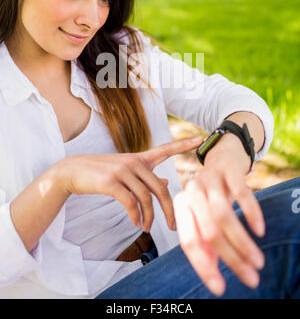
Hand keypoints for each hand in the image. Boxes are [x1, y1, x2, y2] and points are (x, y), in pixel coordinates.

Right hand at [57, 135, 203, 232]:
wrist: (72, 171)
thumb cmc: (101, 173)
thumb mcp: (125, 170)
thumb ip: (146, 176)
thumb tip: (167, 181)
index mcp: (139, 158)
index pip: (165, 149)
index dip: (183, 144)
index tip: (201, 138)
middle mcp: (134, 162)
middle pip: (160, 188)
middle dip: (169, 209)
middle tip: (173, 226)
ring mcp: (122, 170)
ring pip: (146, 197)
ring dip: (149, 217)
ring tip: (146, 228)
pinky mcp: (111, 182)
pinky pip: (130, 202)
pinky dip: (135, 216)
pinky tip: (136, 222)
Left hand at [173, 133, 265, 295]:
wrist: (223, 157)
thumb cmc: (213, 194)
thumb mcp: (203, 216)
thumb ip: (204, 243)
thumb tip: (212, 276)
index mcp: (181, 206)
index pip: (189, 242)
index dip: (203, 267)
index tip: (220, 288)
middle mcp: (191, 192)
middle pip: (208, 231)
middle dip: (230, 258)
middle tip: (251, 277)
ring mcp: (210, 179)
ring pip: (224, 215)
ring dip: (242, 242)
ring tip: (258, 262)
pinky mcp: (228, 170)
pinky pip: (241, 192)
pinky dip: (251, 213)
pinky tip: (259, 230)